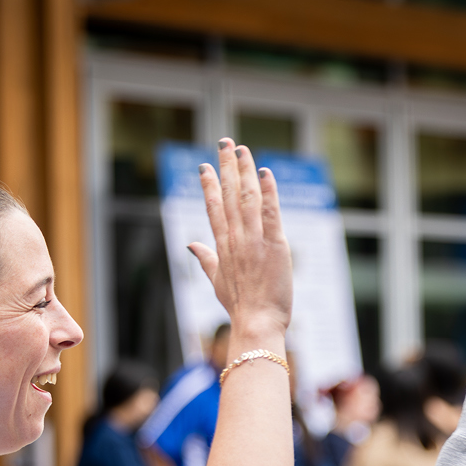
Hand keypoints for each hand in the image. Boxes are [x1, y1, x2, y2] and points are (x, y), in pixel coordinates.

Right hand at [189, 139, 292, 336]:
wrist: (256, 323)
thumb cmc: (240, 307)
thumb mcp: (217, 281)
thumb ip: (205, 259)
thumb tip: (190, 245)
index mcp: (222, 246)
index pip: (213, 208)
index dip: (209, 185)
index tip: (205, 165)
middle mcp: (236, 238)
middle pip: (228, 195)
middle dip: (226, 167)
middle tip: (225, 143)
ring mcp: (254, 240)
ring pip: (247, 198)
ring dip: (245, 171)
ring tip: (242, 150)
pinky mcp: (275, 245)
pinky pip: (271, 213)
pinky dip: (268, 192)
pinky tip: (265, 173)